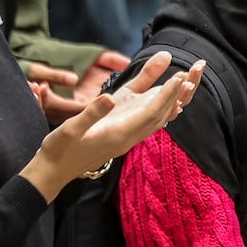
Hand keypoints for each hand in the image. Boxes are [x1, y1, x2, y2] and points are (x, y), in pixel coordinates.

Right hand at [22, 52, 204, 200]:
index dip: (166, 94)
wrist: (53, 173)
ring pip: (156, 119)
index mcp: (118, 135)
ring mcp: (126, 139)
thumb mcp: (70, 129)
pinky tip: (167, 103)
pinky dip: (160, 110)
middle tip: (193, 73)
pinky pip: (146, 123)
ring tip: (187, 84)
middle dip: (177, 94)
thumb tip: (108, 99)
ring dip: (172, 101)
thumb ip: (90, 114)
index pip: (150, 112)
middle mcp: (128, 138)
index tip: (179, 77)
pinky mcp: (121, 138)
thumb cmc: (59, 150)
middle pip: (160, 115)